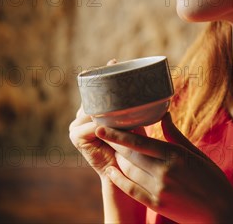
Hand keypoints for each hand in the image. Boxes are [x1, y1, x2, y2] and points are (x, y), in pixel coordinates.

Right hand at [69, 59, 133, 177]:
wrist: (126, 172)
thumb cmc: (134, 146)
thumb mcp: (136, 121)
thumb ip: (138, 107)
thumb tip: (156, 88)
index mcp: (95, 109)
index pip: (97, 89)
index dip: (105, 73)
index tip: (115, 61)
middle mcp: (83, 115)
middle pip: (92, 96)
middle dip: (102, 85)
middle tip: (115, 70)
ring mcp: (77, 125)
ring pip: (91, 109)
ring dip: (103, 106)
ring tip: (117, 100)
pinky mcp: (76, 137)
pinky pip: (89, 125)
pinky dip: (101, 123)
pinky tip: (109, 119)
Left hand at [96, 113, 232, 222]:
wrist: (220, 212)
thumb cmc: (212, 180)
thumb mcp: (197, 154)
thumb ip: (176, 136)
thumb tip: (164, 115)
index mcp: (176, 156)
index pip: (140, 142)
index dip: (118, 134)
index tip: (102, 126)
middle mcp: (165, 172)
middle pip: (130, 155)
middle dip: (115, 144)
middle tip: (104, 133)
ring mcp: (160, 190)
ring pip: (129, 171)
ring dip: (117, 160)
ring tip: (112, 150)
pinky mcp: (157, 204)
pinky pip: (131, 190)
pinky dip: (118, 180)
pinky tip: (111, 171)